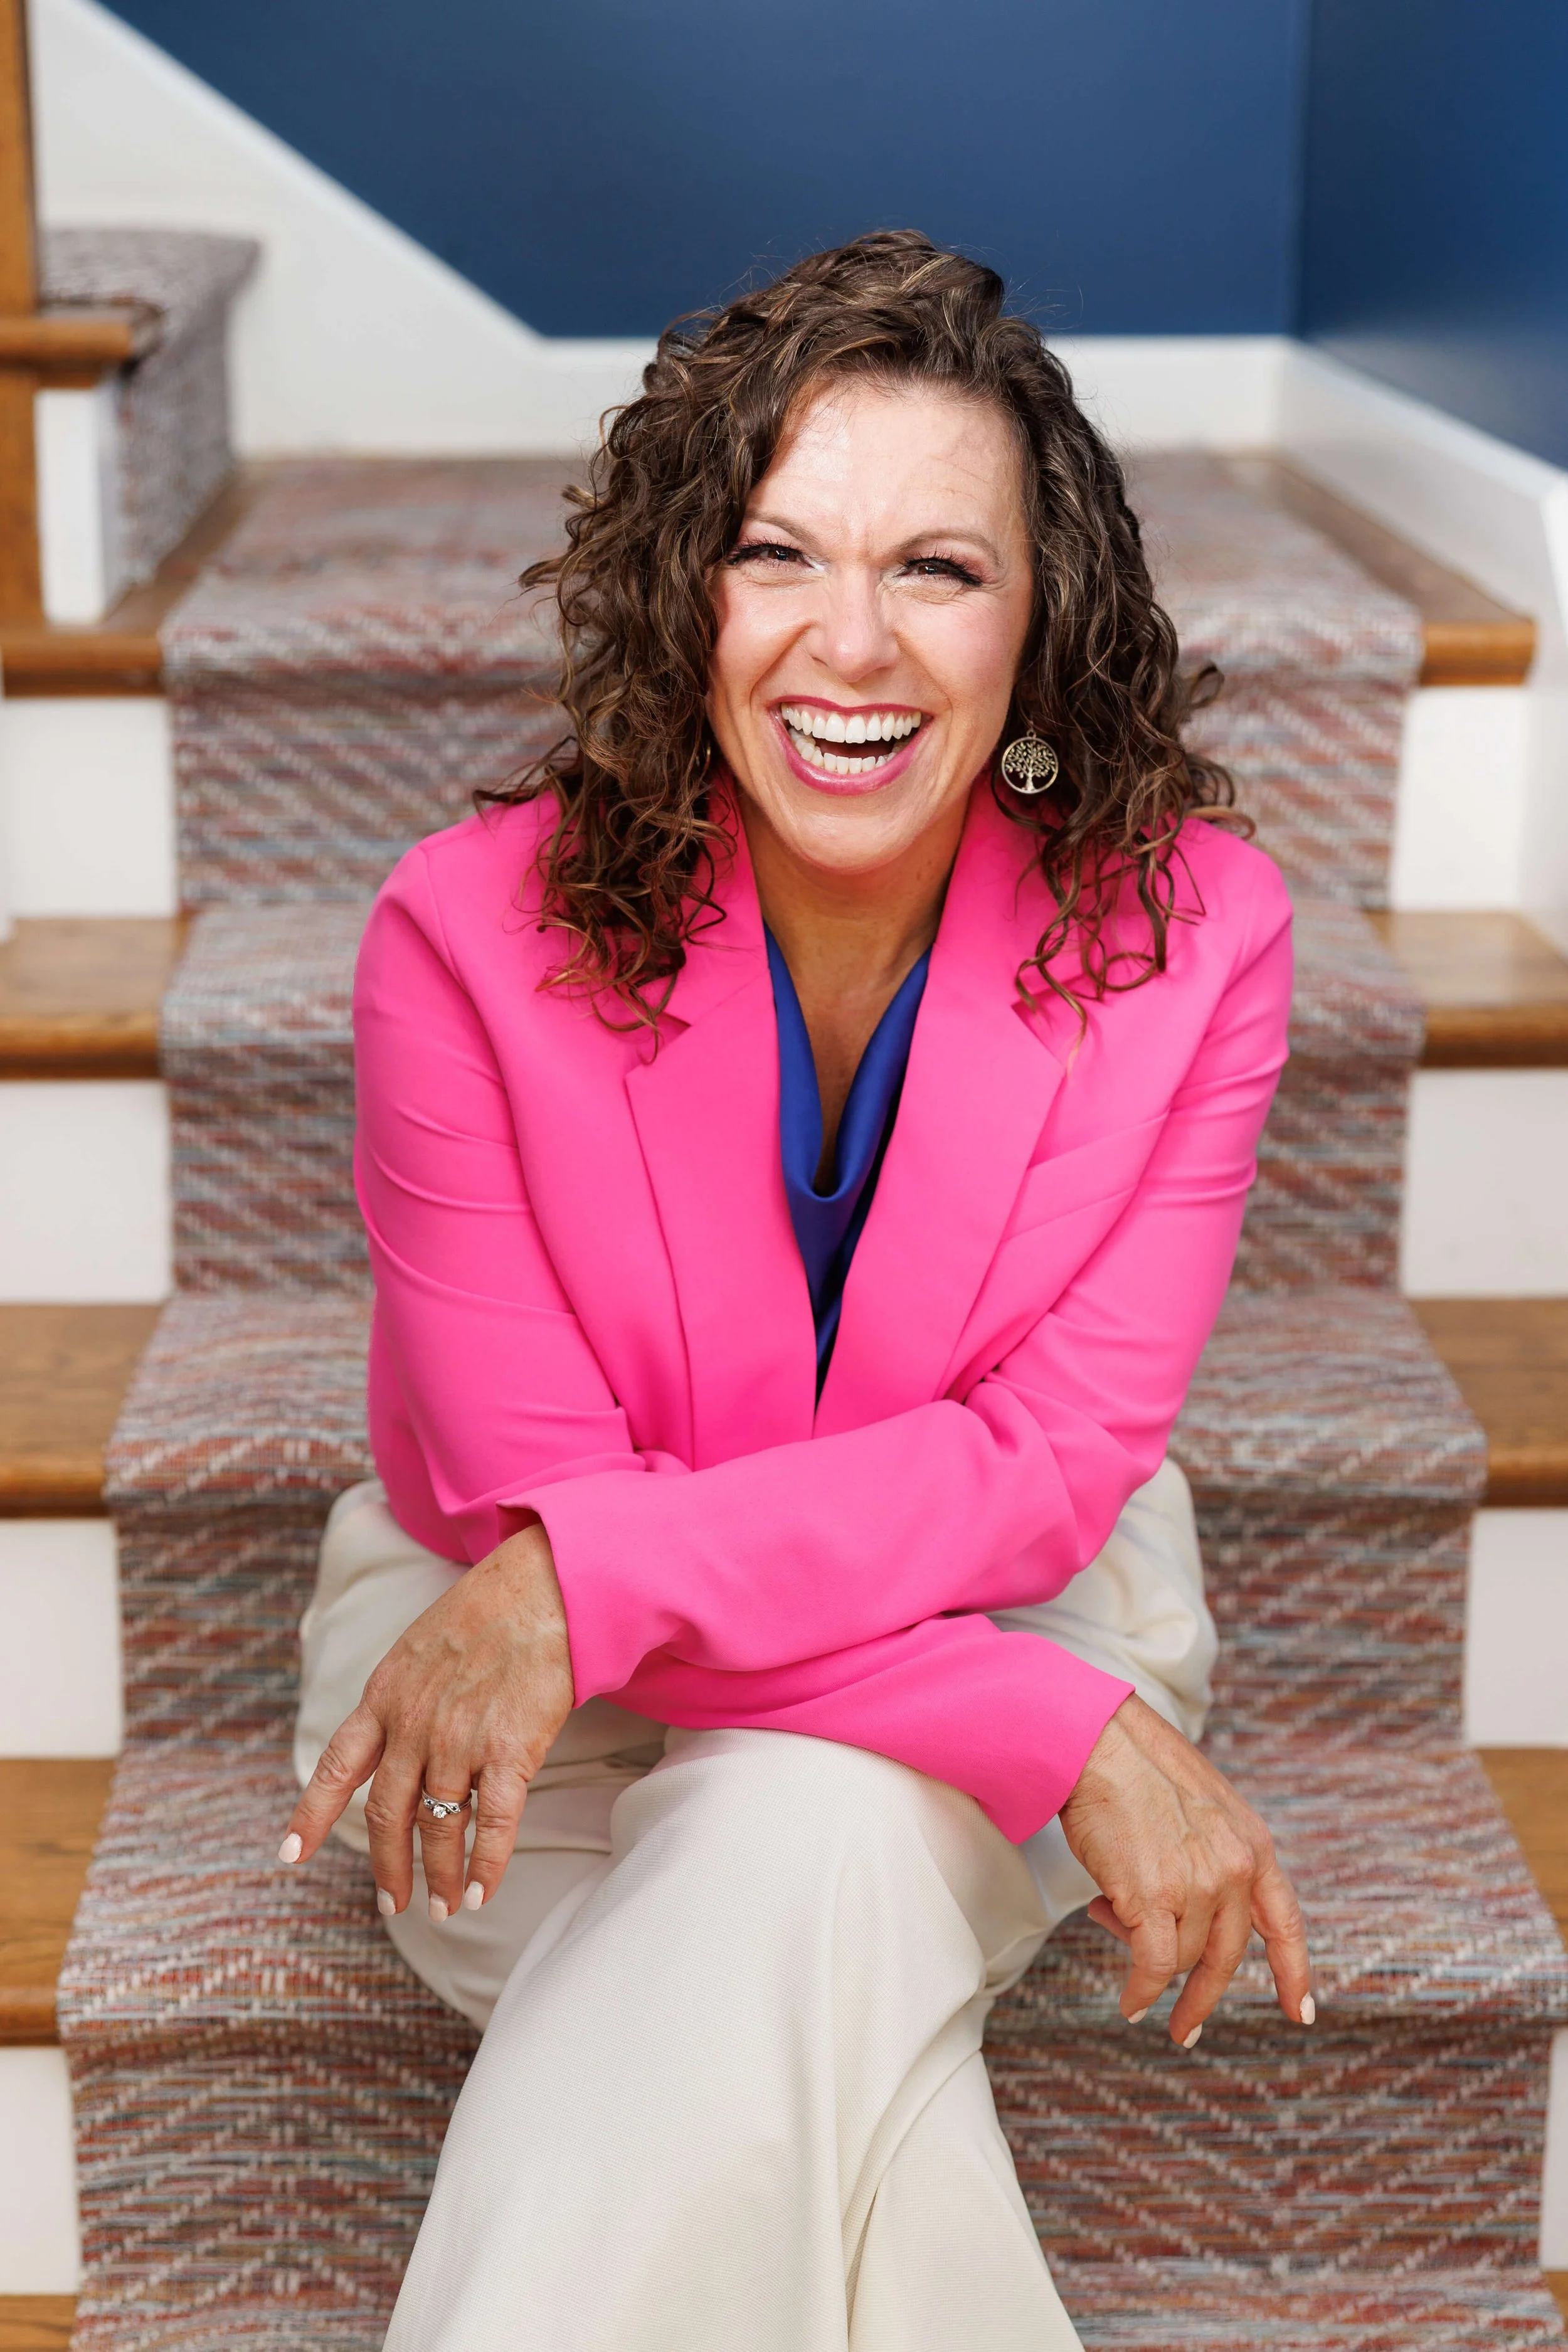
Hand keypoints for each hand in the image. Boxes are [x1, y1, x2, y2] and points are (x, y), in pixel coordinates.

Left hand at [279, 1522, 575, 1920]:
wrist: (543, 1587)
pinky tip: (481, 1893)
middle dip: (387, 1866)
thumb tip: (396, 1735)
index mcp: (384, 1696)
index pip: (336, 1765)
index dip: (312, 1815)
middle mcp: (413, 1726)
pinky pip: (493, 1824)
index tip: (290, 1855)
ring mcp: (459, 1741)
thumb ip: (402, 1695)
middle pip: (387, 1813)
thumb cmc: (489, 1611)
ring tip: (442, 1907)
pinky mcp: (508, 1751)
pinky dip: (486, 1866)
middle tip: (393, 1902)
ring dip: (438, 1876)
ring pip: (439, 1828)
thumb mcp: (420, 1646)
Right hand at [1058, 1693, 1310, 2046]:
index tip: (1301, 2011)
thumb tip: (1185, 1909)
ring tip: (1108, 1913)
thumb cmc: (1134, 1763)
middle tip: (1187, 2030)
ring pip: (1180, 1957)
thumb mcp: (1201, 1804)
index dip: (1294, 1971)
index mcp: (1253, 1843)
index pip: (1284, 1920)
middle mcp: (1235, 1869)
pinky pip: (1153, 1965)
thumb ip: (1211, 1854)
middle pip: (1227, 1956)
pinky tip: (1129, 2003)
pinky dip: (1141, 1992)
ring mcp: (1197, 1885)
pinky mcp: (1153, 1899)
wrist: (1096, 1742)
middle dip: (1204, 1998)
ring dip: (1145, 1955)